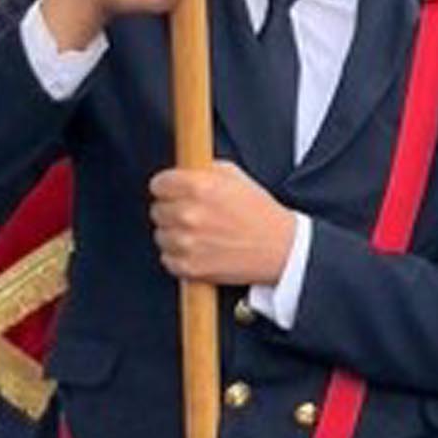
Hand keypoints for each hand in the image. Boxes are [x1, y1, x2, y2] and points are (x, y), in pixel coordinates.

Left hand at [148, 161, 299, 288]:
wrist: (280, 249)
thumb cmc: (260, 212)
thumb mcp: (236, 177)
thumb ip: (204, 171)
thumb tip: (181, 170)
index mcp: (199, 187)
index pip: (158, 184)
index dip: (168, 187)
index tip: (175, 192)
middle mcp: (189, 214)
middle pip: (157, 210)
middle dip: (172, 210)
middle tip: (193, 214)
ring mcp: (187, 243)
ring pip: (161, 235)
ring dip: (175, 234)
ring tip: (200, 234)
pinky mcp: (189, 267)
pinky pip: (167, 258)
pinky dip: (179, 256)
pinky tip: (200, 250)